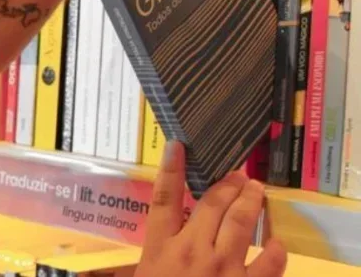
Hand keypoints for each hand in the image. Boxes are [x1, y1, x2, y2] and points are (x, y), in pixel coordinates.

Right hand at [136, 141, 287, 276]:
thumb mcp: (145, 275)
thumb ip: (148, 259)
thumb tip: (133, 253)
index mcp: (160, 248)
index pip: (165, 200)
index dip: (171, 170)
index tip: (178, 146)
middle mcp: (192, 250)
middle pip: (211, 205)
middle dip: (226, 185)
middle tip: (238, 173)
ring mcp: (222, 267)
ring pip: (240, 222)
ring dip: (250, 201)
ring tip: (256, 189)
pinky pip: (269, 263)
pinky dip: (276, 251)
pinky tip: (277, 242)